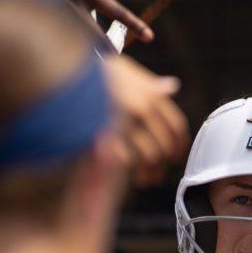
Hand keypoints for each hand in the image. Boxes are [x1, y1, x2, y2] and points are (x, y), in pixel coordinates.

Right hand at [102, 55, 186, 187]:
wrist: (72, 74)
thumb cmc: (100, 74)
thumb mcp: (130, 72)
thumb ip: (151, 84)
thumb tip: (172, 86)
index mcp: (152, 95)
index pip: (176, 126)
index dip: (180, 146)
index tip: (177, 158)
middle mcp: (143, 108)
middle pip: (165, 145)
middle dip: (164, 165)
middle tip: (159, 175)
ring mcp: (127, 122)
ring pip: (149, 156)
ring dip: (149, 173)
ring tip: (145, 180)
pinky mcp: (109, 135)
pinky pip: (127, 159)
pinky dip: (130, 169)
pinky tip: (128, 174)